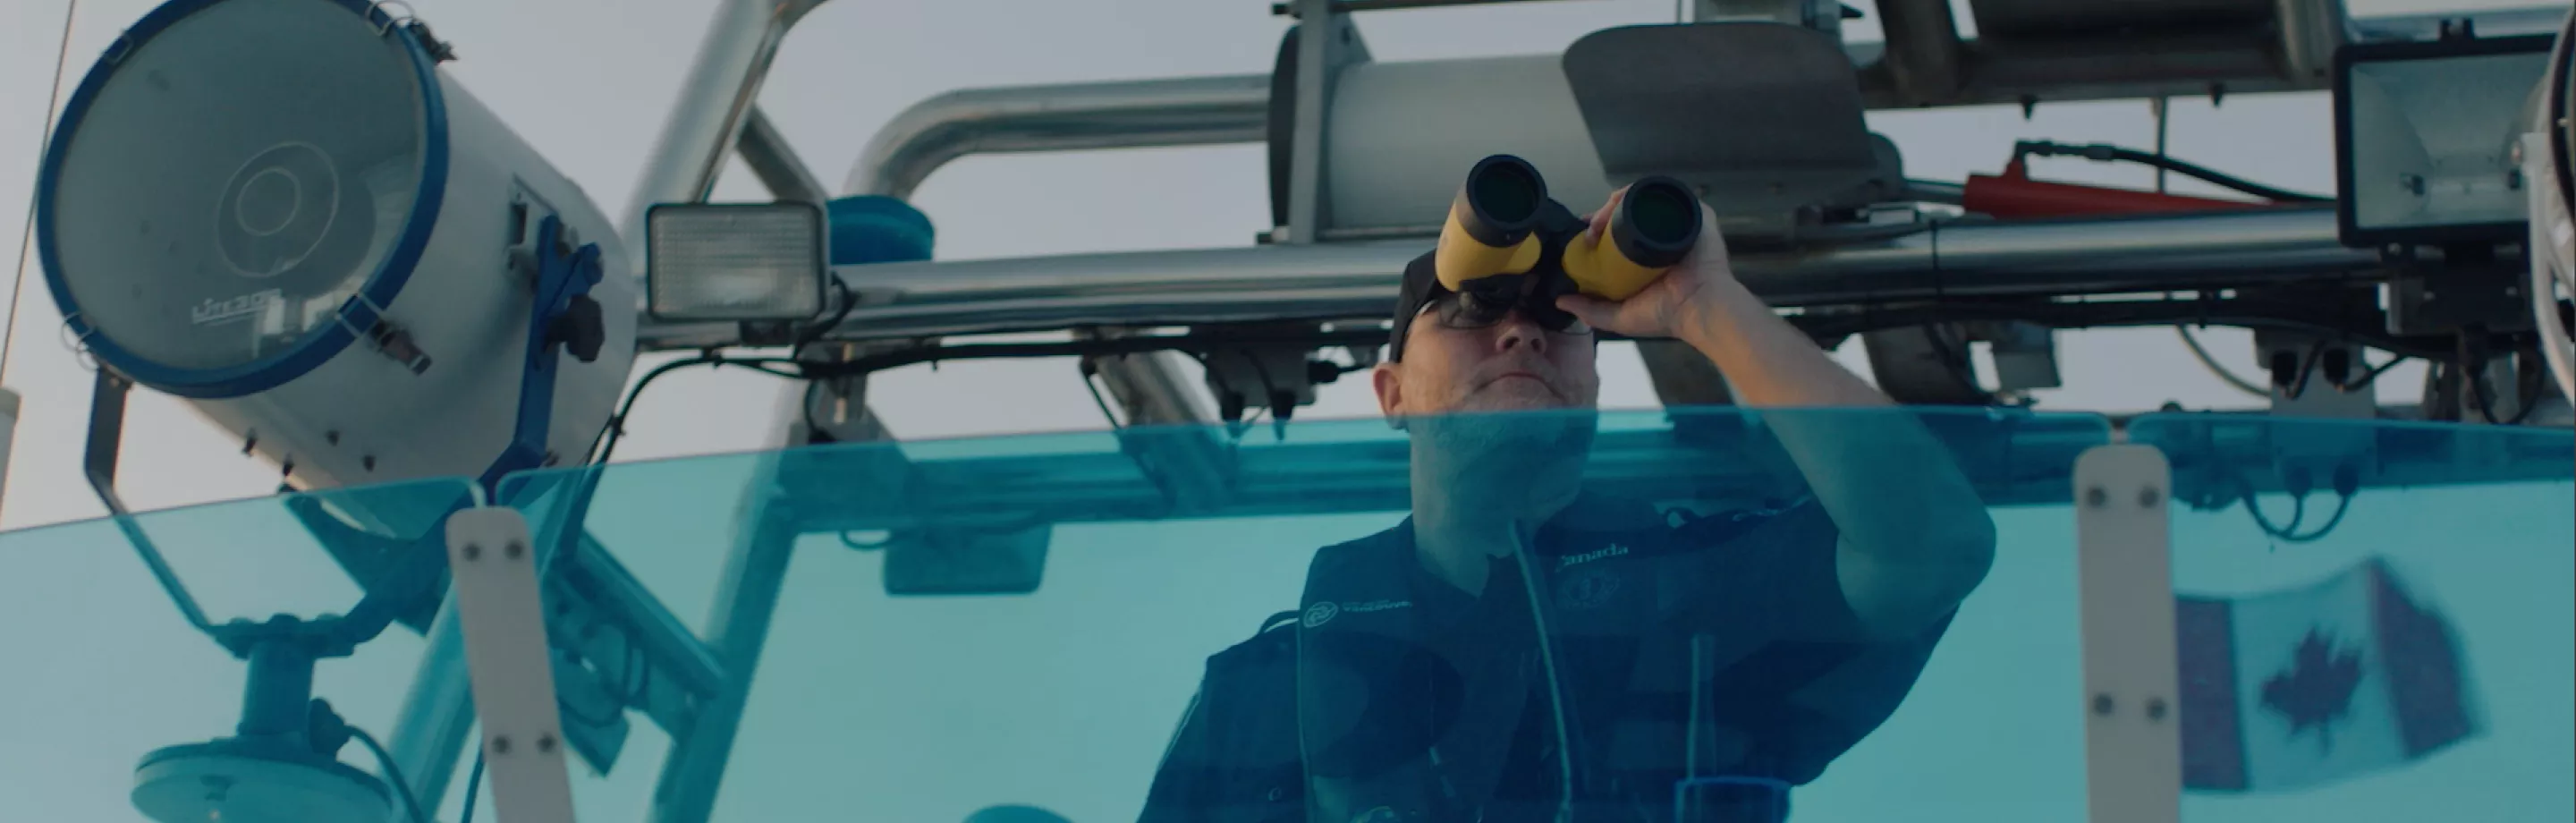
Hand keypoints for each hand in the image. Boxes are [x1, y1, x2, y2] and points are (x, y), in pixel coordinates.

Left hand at [1553, 184, 1738, 340]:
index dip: (1598, 227)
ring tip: (1603, 218)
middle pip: (1627, 212)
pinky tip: (1624, 200)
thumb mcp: (1619, 316)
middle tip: (1591, 227)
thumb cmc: (1665, 315)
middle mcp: (1661, 236)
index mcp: (1647, 256)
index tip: (1584, 230)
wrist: (1698, 307)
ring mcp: (1677, 223)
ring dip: (1617, 201)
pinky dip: (1641, 191)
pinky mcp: (1693, 214)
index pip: (1618, 231)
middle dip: (1603, 213)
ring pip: (1642, 200)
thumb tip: (1561, 301)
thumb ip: (1590, 310)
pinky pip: (1665, 193)